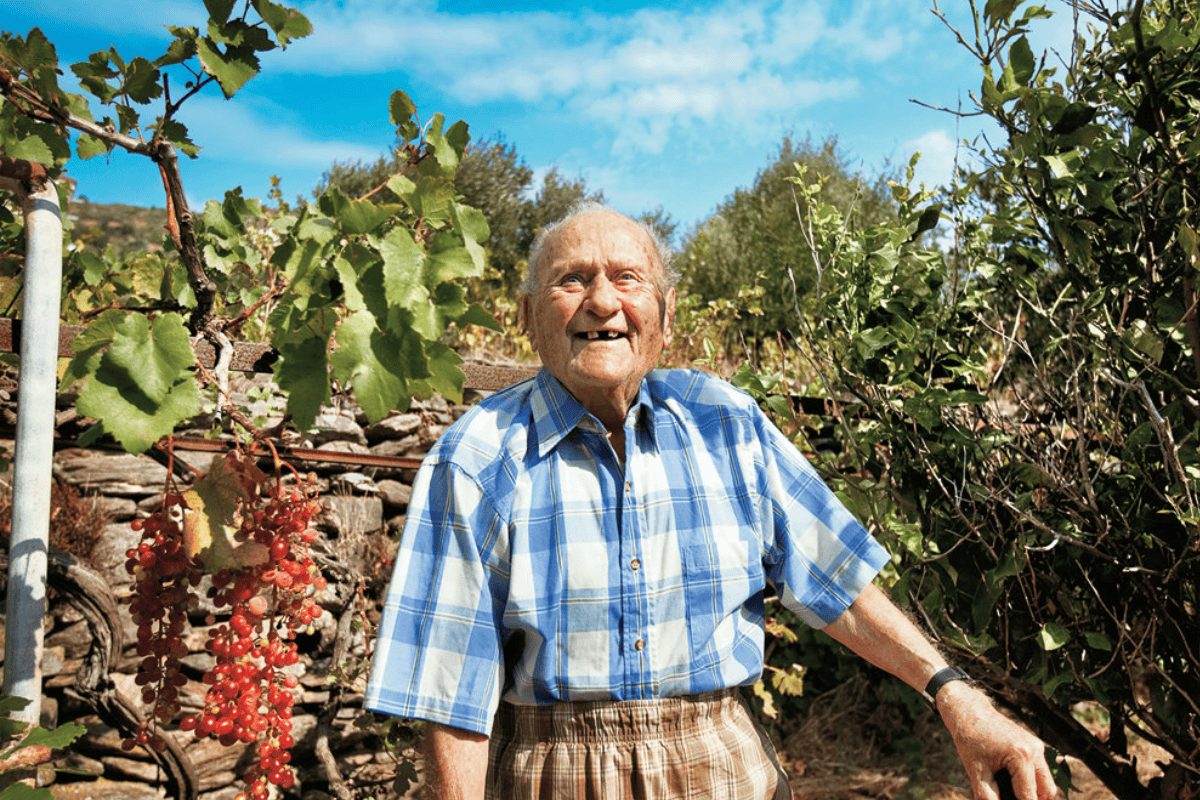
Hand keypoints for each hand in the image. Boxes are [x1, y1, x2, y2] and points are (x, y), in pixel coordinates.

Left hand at [936, 681, 1057, 799]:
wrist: (970, 712)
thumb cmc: (971, 739)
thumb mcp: (975, 770)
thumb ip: (987, 795)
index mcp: (1021, 756)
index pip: (1029, 796)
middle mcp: (1034, 750)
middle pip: (1047, 791)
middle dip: (1033, 799)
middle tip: (1014, 799)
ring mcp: (1037, 746)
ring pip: (1047, 781)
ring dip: (1035, 791)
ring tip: (1014, 794)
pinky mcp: (1034, 744)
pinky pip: (1041, 770)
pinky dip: (1033, 780)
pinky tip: (1015, 783)